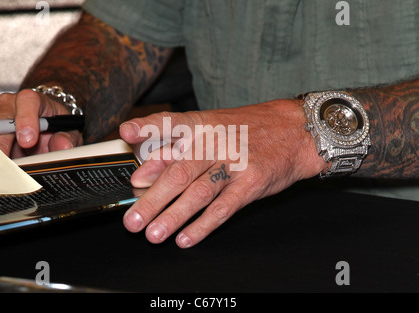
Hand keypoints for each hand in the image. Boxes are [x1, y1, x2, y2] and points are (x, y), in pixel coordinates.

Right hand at [0, 89, 82, 157]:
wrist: (44, 130)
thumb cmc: (55, 127)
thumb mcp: (68, 132)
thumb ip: (67, 138)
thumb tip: (63, 146)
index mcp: (33, 100)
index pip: (27, 101)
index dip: (26, 119)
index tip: (28, 141)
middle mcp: (10, 105)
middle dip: (2, 142)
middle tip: (7, 161)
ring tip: (2, 169)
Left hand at [119, 99, 327, 247]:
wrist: (294, 131)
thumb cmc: (245, 132)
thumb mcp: (208, 131)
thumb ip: (171, 151)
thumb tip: (141, 174)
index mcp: (200, 125)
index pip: (169, 123)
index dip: (147, 127)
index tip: (126, 133)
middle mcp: (214, 142)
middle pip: (179, 171)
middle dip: (153, 199)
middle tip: (133, 221)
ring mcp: (235, 163)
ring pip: (199, 192)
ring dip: (174, 216)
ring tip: (154, 235)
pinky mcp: (252, 182)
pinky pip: (224, 207)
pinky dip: (204, 225)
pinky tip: (186, 238)